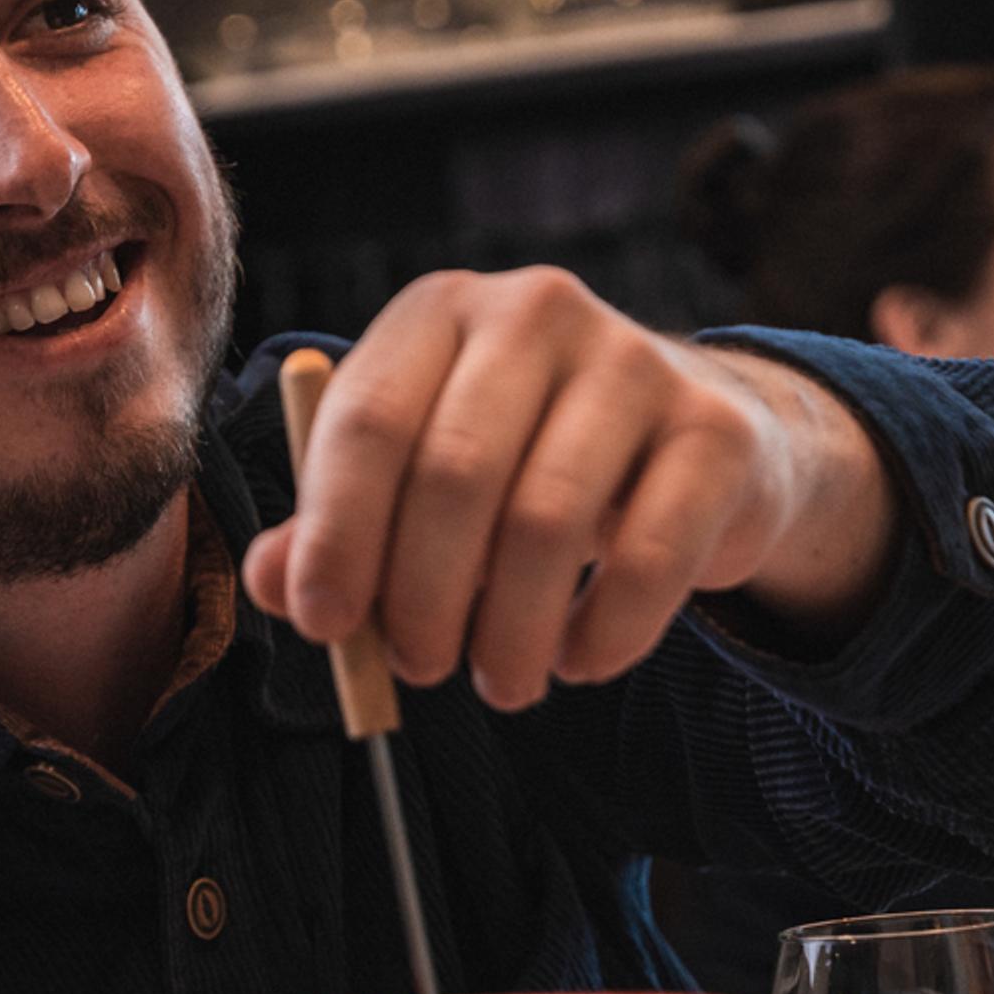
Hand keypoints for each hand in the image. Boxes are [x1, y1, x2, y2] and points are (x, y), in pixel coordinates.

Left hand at [242, 268, 896, 709]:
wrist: (695, 441)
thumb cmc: (524, 462)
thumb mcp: (418, 479)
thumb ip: (337, 529)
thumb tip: (279, 586)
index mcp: (440, 313)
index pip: (369, 421)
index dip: (336, 535)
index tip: (326, 627)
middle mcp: (537, 312)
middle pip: (455, 474)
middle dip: (423, 598)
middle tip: (418, 671)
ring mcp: (635, 360)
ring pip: (546, 522)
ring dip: (509, 632)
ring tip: (501, 681)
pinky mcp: (714, 429)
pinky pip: (647, 558)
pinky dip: (601, 635)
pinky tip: (579, 660)